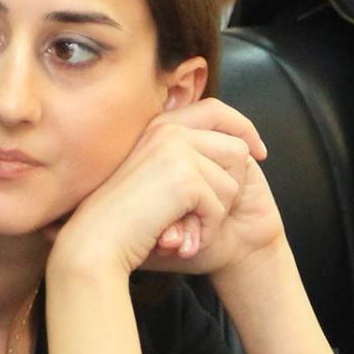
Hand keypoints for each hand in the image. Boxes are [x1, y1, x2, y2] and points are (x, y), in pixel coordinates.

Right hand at [49, 100, 275, 279]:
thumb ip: (185, 157)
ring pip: (233, 182)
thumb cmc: (124, 218)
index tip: (259, 153)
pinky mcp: (184, 176)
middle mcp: (169, 130)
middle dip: (229, 188)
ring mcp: (176, 150)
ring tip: (186, 228)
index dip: (244, 129)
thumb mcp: (155, 178)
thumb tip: (239, 147)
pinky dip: (207, 229)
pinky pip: (221, 205)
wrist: (94, 243)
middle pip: (236, 149)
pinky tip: (183, 237)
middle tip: (203, 216)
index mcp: (160, 126)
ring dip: (215, 214)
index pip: (217, 110)